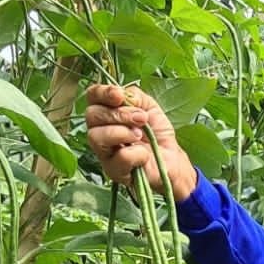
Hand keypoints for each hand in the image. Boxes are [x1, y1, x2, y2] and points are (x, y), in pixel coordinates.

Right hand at [83, 84, 196, 198]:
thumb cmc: (157, 132)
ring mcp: (103, 153)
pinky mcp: (113, 171)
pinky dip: (136, 153)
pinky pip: (119, 157)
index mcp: (106, 112)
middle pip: (92, 115)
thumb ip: (134, 96)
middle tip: (142, 118)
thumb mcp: (149, 106)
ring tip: (141, 135)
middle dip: (119, 114)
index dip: (102, 92)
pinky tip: (144, 154)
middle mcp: (99, 131)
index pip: (92, 96)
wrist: (172, 158)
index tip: (119, 95)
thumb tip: (122, 95)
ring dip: (123, 132)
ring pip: (96, 137)